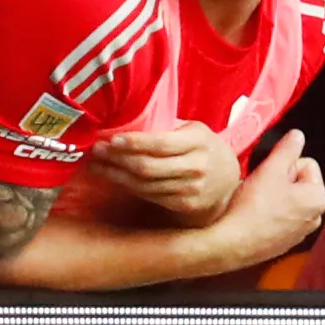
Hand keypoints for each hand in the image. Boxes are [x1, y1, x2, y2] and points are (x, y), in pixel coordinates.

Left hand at [83, 123, 240, 224]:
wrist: (228, 180)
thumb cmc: (201, 148)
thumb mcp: (192, 131)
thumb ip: (165, 127)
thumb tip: (123, 119)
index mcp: (198, 141)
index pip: (161, 143)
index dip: (134, 143)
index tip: (112, 139)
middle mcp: (197, 166)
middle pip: (147, 166)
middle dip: (117, 159)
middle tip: (96, 150)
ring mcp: (191, 189)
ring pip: (144, 184)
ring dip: (115, 175)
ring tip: (97, 165)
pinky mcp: (184, 205)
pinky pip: (148, 195)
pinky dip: (127, 186)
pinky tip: (113, 177)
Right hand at [215, 129, 324, 259]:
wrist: (231, 244)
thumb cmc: (253, 208)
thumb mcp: (270, 169)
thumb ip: (287, 149)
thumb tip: (297, 135)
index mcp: (318, 198)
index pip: (306, 164)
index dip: (283, 165)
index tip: (267, 175)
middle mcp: (314, 218)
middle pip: (296, 183)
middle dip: (278, 182)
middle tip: (258, 189)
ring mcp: (298, 233)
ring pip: (285, 201)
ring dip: (270, 198)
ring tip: (253, 204)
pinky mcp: (281, 244)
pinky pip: (275, 219)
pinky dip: (265, 215)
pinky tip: (250, 217)